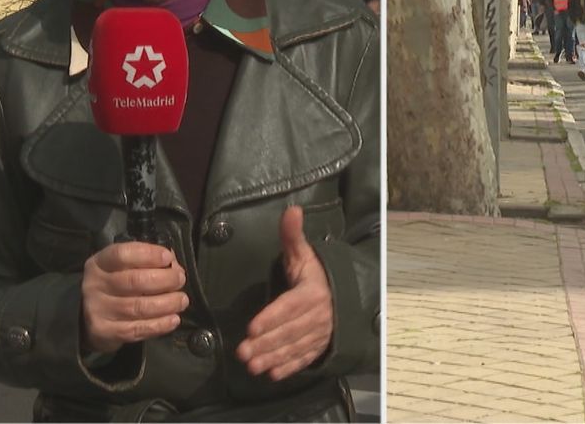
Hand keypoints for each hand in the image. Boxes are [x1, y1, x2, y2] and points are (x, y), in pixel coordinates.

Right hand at [81, 242, 188, 353]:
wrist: (87, 316)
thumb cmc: (115, 284)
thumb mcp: (125, 266)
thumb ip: (148, 261)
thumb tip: (173, 266)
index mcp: (100, 263)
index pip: (122, 254)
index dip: (148, 255)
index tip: (168, 258)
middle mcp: (95, 285)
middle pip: (134, 281)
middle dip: (165, 280)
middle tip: (180, 280)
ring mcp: (97, 310)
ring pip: (138, 307)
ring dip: (167, 303)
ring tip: (181, 300)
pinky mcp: (104, 332)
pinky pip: (136, 329)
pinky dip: (159, 325)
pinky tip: (173, 319)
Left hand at [236, 206, 332, 381]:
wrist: (342, 293)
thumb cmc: (315, 274)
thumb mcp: (303, 254)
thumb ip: (293, 235)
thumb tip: (291, 209)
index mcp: (313, 291)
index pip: (290, 305)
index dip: (272, 317)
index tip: (252, 327)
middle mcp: (319, 314)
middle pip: (290, 330)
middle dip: (266, 342)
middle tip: (242, 352)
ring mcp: (321, 332)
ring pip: (296, 346)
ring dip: (273, 357)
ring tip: (251, 366)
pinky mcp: (320, 345)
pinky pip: (306, 357)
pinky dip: (290, 367)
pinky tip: (273, 374)